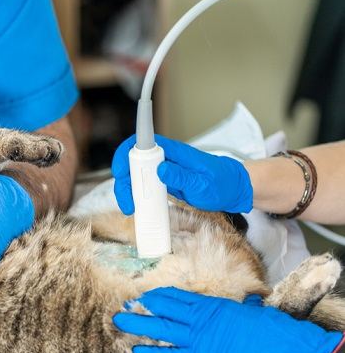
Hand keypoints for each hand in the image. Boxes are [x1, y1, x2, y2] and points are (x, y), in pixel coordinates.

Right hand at [111, 135, 252, 214]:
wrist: (232, 189)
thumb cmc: (221, 183)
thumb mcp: (203, 182)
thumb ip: (182, 176)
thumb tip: (160, 169)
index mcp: (173, 152)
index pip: (142, 143)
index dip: (125, 153)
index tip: (120, 172)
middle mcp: (164, 159)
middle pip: (133, 163)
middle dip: (124, 181)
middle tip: (127, 202)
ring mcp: (162, 171)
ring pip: (135, 176)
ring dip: (128, 191)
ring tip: (131, 209)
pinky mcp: (162, 183)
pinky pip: (143, 186)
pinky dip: (136, 196)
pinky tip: (138, 208)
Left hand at [113, 287, 341, 352]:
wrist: (280, 344)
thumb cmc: (268, 326)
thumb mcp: (247, 309)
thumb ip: (236, 306)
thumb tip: (243, 304)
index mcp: (210, 304)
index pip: (176, 296)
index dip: (158, 296)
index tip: (144, 296)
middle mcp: (200, 317)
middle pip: (163, 308)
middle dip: (141, 306)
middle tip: (124, 305)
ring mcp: (198, 337)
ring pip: (161, 327)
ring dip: (138, 323)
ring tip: (120, 321)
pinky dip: (154, 351)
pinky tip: (138, 350)